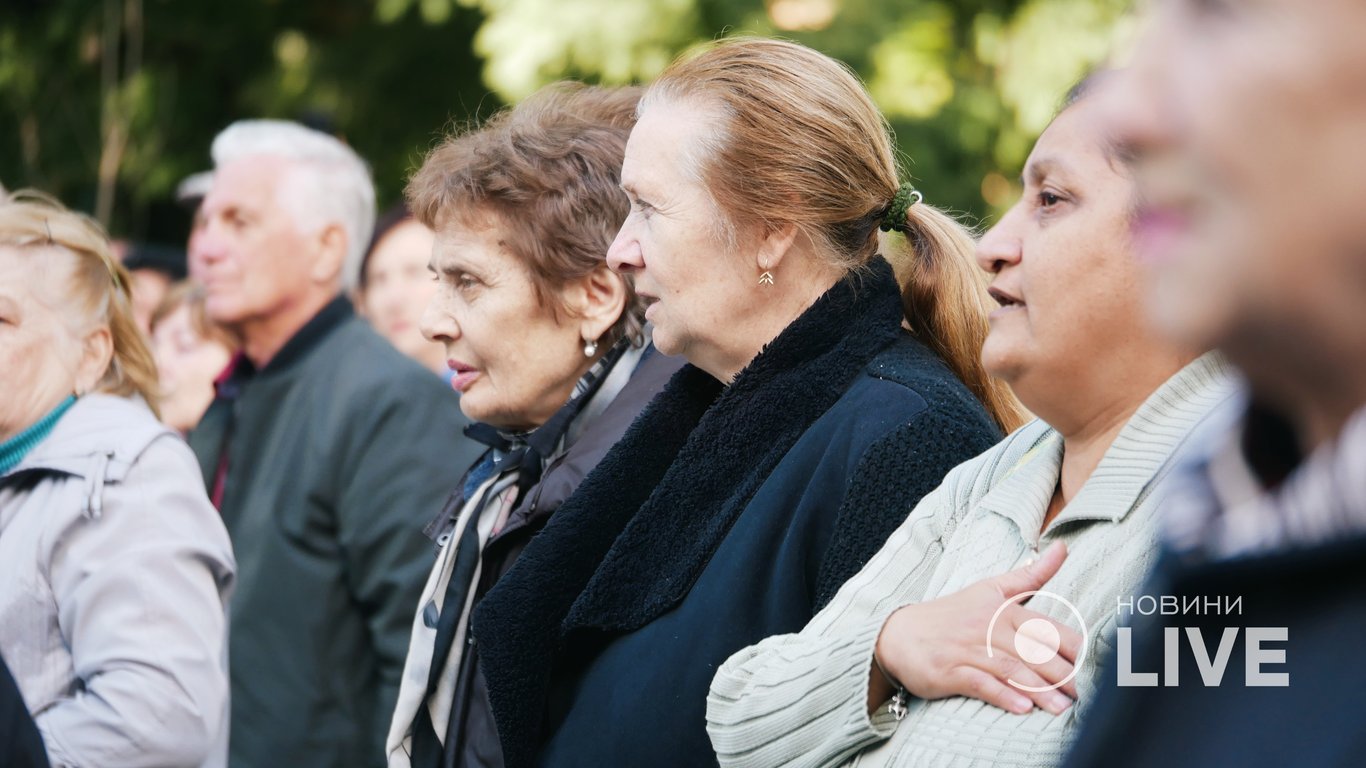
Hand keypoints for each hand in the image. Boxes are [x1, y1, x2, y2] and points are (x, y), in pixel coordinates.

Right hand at [868, 542, 1081, 715]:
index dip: (1072, 647)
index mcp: (1003, 609)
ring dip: (1039, 691)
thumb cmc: (952, 614)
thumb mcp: (990, 589)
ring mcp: (968, 650)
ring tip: (1062, 708)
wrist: (899, 634)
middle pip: (1033, 651)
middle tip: (1085, 695)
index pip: (1045, 627)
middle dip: (1062, 674)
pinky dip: (1002, 696)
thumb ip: (1030, 575)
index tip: (1094, 664)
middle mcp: (988, 628)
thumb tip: (1062, 548)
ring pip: (1011, 670)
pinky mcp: (950, 672)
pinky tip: (1023, 709)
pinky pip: (980, 684)